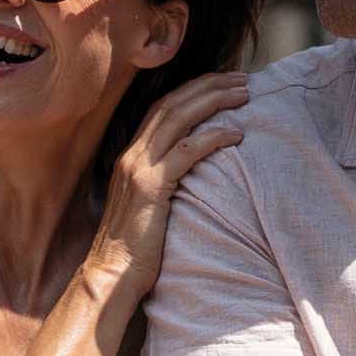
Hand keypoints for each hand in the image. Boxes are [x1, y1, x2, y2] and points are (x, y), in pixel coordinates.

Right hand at [83, 72, 249, 304]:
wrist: (111, 275)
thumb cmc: (133, 250)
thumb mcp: (147, 207)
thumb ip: (161, 184)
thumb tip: (190, 175)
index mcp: (130, 157)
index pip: (161, 109)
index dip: (193, 91)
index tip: (222, 83)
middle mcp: (132, 155)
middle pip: (172, 103)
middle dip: (208, 86)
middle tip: (241, 79)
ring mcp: (139, 169)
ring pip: (179, 118)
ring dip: (214, 101)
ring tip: (244, 95)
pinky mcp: (151, 186)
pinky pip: (187, 150)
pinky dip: (213, 137)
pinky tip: (236, 134)